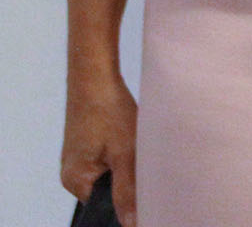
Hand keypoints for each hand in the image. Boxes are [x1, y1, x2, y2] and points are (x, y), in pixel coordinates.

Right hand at [62, 72, 137, 224]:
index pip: (106, 205)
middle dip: (128, 178)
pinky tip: (128, 134)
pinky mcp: (85, 142)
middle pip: (108, 189)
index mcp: (76, 182)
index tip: (146, 184)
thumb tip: (131, 224)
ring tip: (133, 142)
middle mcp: (72, 173)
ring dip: (125, 162)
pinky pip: (106, 157)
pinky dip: (120, 149)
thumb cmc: (108, 110)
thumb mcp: (125, 152)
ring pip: (109, 171)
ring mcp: (77, 157)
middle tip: (141, 157)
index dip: (129, 197)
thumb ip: (128, 190)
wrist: (95, 73)